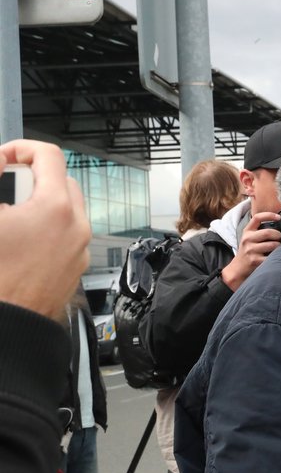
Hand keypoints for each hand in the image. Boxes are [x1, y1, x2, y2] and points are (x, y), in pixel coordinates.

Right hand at [0, 140, 90, 319]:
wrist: (8, 323)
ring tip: (9, 219)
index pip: (49, 156)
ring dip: (40, 203)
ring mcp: (80, 248)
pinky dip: (48, 228)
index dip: (22, 149)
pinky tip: (21, 242)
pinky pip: (68, 235)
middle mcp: (76, 226)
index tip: (3, 158)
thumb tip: (1, 159)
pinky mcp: (76, 267)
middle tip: (4, 190)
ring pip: (67, 209)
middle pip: (62, 181)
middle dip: (33, 178)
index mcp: (55, 207)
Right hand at [220, 211, 280, 290]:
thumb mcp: (249, 238)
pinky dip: (276, 256)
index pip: (257, 218)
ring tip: (278, 249)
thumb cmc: (248, 251)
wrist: (237, 269)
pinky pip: (271, 256)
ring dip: (279, 247)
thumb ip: (259, 231)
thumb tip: (279, 224)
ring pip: (273, 245)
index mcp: (247, 231)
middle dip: (278, 235)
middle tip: (280, 239)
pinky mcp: (255, 260)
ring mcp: (250, 250)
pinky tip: (275, 257)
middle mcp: (247, 239)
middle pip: (268, 232)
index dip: (269, 215)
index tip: (279, 217)